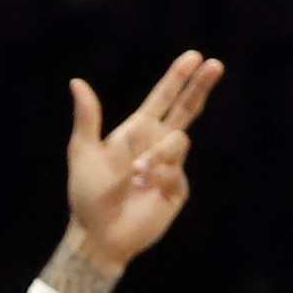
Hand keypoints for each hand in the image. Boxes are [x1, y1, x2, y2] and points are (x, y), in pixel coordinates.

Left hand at [63, 48, 223, 272]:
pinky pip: (176, 171)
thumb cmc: (87, 195)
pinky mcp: (177, 189)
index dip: (178, 78)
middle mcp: (157, 145)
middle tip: (215, 64)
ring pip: (178, 141)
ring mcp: (170, 166)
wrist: (97, 234)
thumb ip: (87, 118)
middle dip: (200, 87)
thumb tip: (77, 82)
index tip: (193, 57)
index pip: (163, 99)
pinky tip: (143, 190)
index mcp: (137, 132)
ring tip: (135, 176)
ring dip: (157, 154)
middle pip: (187, 110)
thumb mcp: (83, 152)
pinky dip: (159, 176)